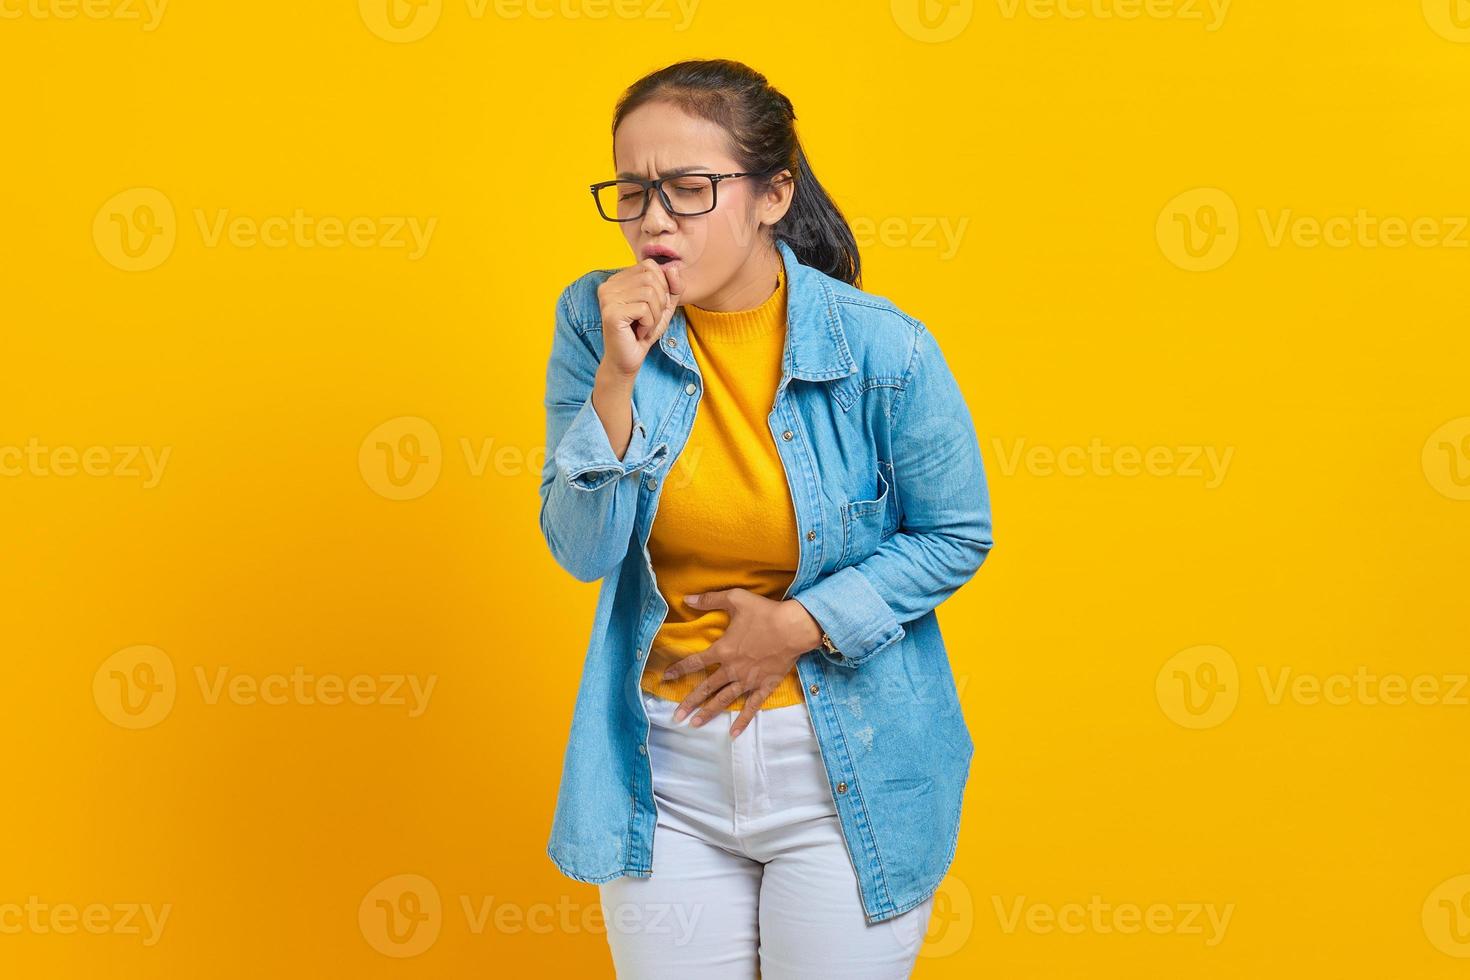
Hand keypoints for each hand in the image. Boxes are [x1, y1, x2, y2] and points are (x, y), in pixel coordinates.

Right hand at [596, 258, 684, 377]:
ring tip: (643, 326)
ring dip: (654, 315)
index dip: (661, 286)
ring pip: (649, 293)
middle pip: (651, 277)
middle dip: (659, 302)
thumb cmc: (644, 332)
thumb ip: (673, 286)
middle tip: (648, 320)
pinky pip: (644, 309)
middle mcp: (608, 285)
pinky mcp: (611, 313)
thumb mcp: (664, 306)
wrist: (628, 360)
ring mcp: (607, 298)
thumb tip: (673, 267)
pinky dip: (649, 324)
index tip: (652, 307)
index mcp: (617, 279)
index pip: (649, 265)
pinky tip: (638, 332)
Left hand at [661, 589, 824, 738]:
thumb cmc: (765, 612)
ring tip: (695, 724)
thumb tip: (686, 599)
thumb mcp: (735, 598)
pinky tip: (733, 733)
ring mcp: (748, 680)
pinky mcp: (765, 686)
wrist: (794, 627)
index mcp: (723, 649)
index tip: (667, 677)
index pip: (695, 662)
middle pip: (706, 688)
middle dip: (690, 702)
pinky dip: (743, 721)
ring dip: (709, 713)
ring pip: (724, 700)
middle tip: (676, 716)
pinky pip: (752, 707)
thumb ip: (709, 600)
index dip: (680, 669)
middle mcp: (732, 669)